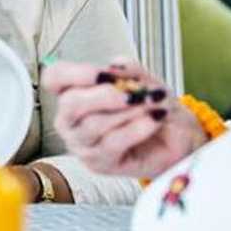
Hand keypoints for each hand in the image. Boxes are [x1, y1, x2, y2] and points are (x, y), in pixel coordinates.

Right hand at [42, 60, 207, 177]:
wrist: (176, 138)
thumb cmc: (152, 107)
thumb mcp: (147, 82)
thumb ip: (132, 71)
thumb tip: (116, 66)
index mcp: (74, 91)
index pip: (55, 78)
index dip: (74, 73)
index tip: (103, 74)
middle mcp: (70, 119)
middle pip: (70, 103)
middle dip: (105, 95)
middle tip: (134, 92)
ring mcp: (81, 144)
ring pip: (93, 124)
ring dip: (127, 111)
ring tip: (150, 104)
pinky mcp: (98, 164)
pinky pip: (113, 143)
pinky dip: (137, 128)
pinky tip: (154, 119)